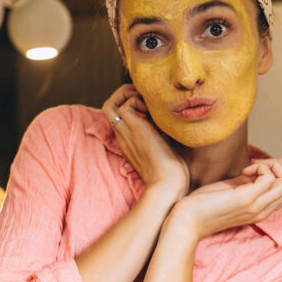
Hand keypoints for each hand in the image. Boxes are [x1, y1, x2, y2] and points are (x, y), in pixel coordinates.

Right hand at [102, 84, 188, 198]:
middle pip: (108, 108)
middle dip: (124, 96)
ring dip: (129, 96)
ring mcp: (126, 132)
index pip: (118, 117)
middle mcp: (123, 136)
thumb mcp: (165, 149)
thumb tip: (173, 122)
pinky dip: (139, 101)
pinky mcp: (134, 128)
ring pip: (110, 104)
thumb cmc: (172, 174)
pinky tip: (154, 113)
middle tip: (145, 98)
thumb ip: (162, 135)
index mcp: (129, 141)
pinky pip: (126, 104)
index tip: (148, 106)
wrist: (168, 185)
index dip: (129, 105)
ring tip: (149, 104)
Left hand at [168, 157, 281, 240]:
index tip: (254, 169)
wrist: (186, 220)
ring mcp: (257, 206)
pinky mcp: (246, 200)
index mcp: (262, 209)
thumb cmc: (204, 205)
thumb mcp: (232, 191)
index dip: (279, 172)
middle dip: (280, 166)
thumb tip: (259, 167)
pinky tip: (243, 171)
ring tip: (251, 167)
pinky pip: (270, 178)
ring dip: (272, 165)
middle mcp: (263, 210)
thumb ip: (249, 182)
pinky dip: (260, 167)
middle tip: (255, 165)